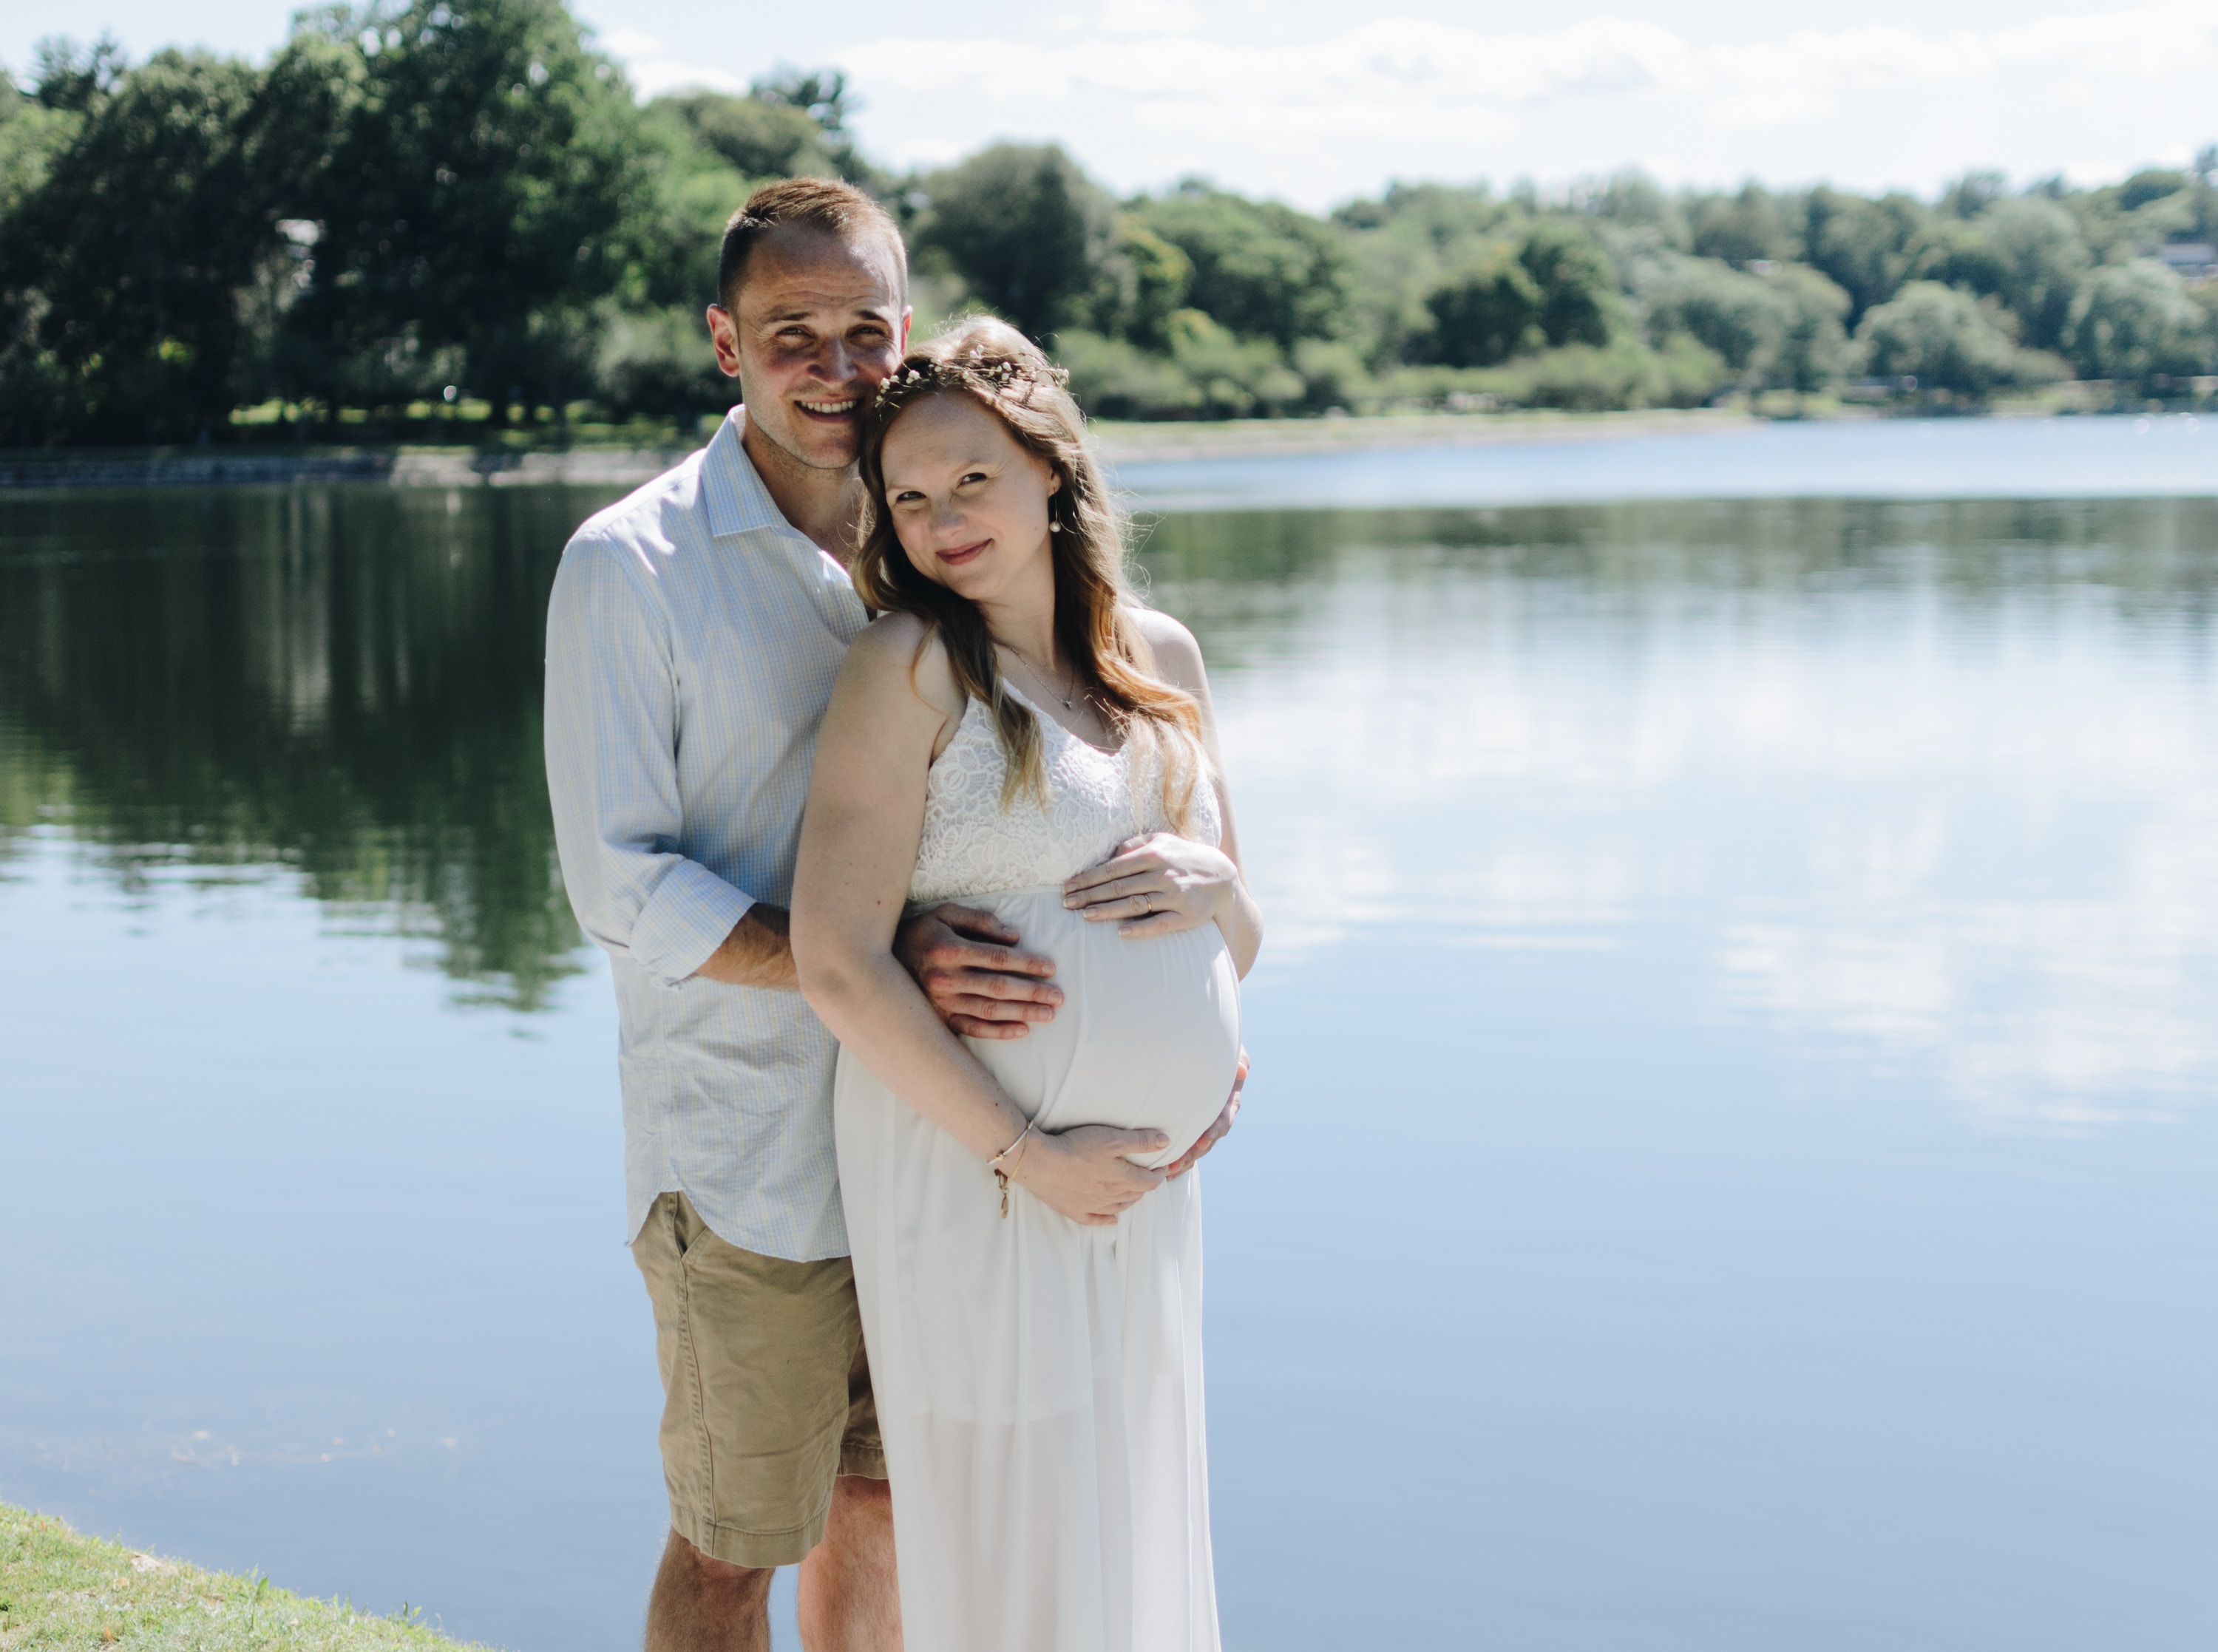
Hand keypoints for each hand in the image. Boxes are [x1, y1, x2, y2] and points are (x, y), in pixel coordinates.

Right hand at [894, 903, 1062, 1039]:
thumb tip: (1014, 936)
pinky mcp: (938, 1019)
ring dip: (1022, 1013)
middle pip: (998, 987)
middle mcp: (945, 979)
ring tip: (1048, 1015)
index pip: (997, 958)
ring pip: (989, 1010)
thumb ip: (979, 921)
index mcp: (949, 950)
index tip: (1050, 968)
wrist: (877, 962)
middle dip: (1032, 993)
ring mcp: (941, 1003)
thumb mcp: (945, 914)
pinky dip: (999, 1032)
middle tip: (1059, 997)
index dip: (1026, 964)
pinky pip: (972, 1029)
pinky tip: (1022, 1030)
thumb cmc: (921, 932)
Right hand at [1011, 1124, 1169, 1225]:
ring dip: (1130, 1200)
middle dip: (1145, 1186)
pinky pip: (1097, 1220)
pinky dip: (1108, 1220)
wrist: (1042, 1163)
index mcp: (1123, 1179)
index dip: (1159, 1175)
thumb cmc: (1077, 1147)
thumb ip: (1140, 1142)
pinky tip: (1112, 1219)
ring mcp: (1093, 1206)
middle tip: (1148, 1177)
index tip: (1162, 1167)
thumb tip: (1165, 1142)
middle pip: (1136, 1195)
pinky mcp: (1075, 1211)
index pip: (1150, 1181)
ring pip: (1119, 1207)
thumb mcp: (1113, 1138)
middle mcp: (1111, 1196)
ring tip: (1133, 1193)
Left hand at [1063, 833, 1239, 936]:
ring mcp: (1174, 896)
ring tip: (1085, 916)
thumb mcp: (1162, 841)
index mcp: (1153, 854)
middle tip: (1066, 904)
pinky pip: (1159, 924)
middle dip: (1089, 895)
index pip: (1113, 868)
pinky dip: (1140, 929)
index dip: (1088, 878)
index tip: (1068, 887)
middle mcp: (1162, 874)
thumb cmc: (1183, 857)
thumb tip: (1109, 855)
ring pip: (1135, 905)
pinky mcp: (1186, 916)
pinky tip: (1120, 933)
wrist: (1222, 877)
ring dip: (1108, 911)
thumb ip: (1134, 845)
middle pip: (1119, 887)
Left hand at [1166, 1048, 1246, 1178]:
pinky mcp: (1193, 1126)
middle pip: (1208, 1139)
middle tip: (1178, 1162)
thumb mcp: (1232, 1052)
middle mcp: (1218, 1116)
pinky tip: (1165, 1167)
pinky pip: (1187, 1145)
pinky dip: (1179, 1156)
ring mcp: (1205, 1123)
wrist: (1204, 1053)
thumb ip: (1238, 1059)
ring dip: (1184, 1158)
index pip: (1224, 1119)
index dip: (1214, 1131)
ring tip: (1168, 1169)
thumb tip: (1242, 1070)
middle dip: (1194, 1153)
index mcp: (1229, 1102)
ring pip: (1197, 1146)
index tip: (1203, 1140)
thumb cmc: (1219, 1050)